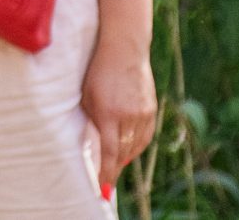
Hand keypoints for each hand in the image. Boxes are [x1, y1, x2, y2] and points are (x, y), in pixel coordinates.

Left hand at [81, 38, 157, 183]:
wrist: (124, 49)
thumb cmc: (97, 71)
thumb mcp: (88, 95)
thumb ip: (93, 120)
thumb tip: (98, 144)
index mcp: (109, 113)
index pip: (110, 152)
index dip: (107, 172)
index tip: (104, 188)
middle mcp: (128, 116)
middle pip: (123, 152)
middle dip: (114, 166)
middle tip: (107, 178)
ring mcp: (143, 113)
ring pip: (135, 146)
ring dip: (125, 157)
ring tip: (116, 165)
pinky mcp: (151, 109)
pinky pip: (146, 136)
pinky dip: (137, 146)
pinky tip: (129, 150)